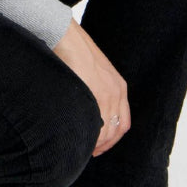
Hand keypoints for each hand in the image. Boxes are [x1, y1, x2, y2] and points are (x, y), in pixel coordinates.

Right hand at [52, 19, 130, 156]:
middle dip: (102, 144)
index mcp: (118, 86)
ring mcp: (106, 93)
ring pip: (105, 130)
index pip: (122, 123)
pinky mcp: (94, 92)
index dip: (111, 139)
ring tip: (80, 147)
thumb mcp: (91, 71)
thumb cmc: (72, 51)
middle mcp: (117, 92)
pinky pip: (94, 122)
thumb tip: (83, 107)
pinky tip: (77, 136)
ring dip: (94, 142)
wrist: (64, 34)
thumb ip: (93, 89)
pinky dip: (88, 134)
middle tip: (87, 152)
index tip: (98, 146)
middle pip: (115, 130)